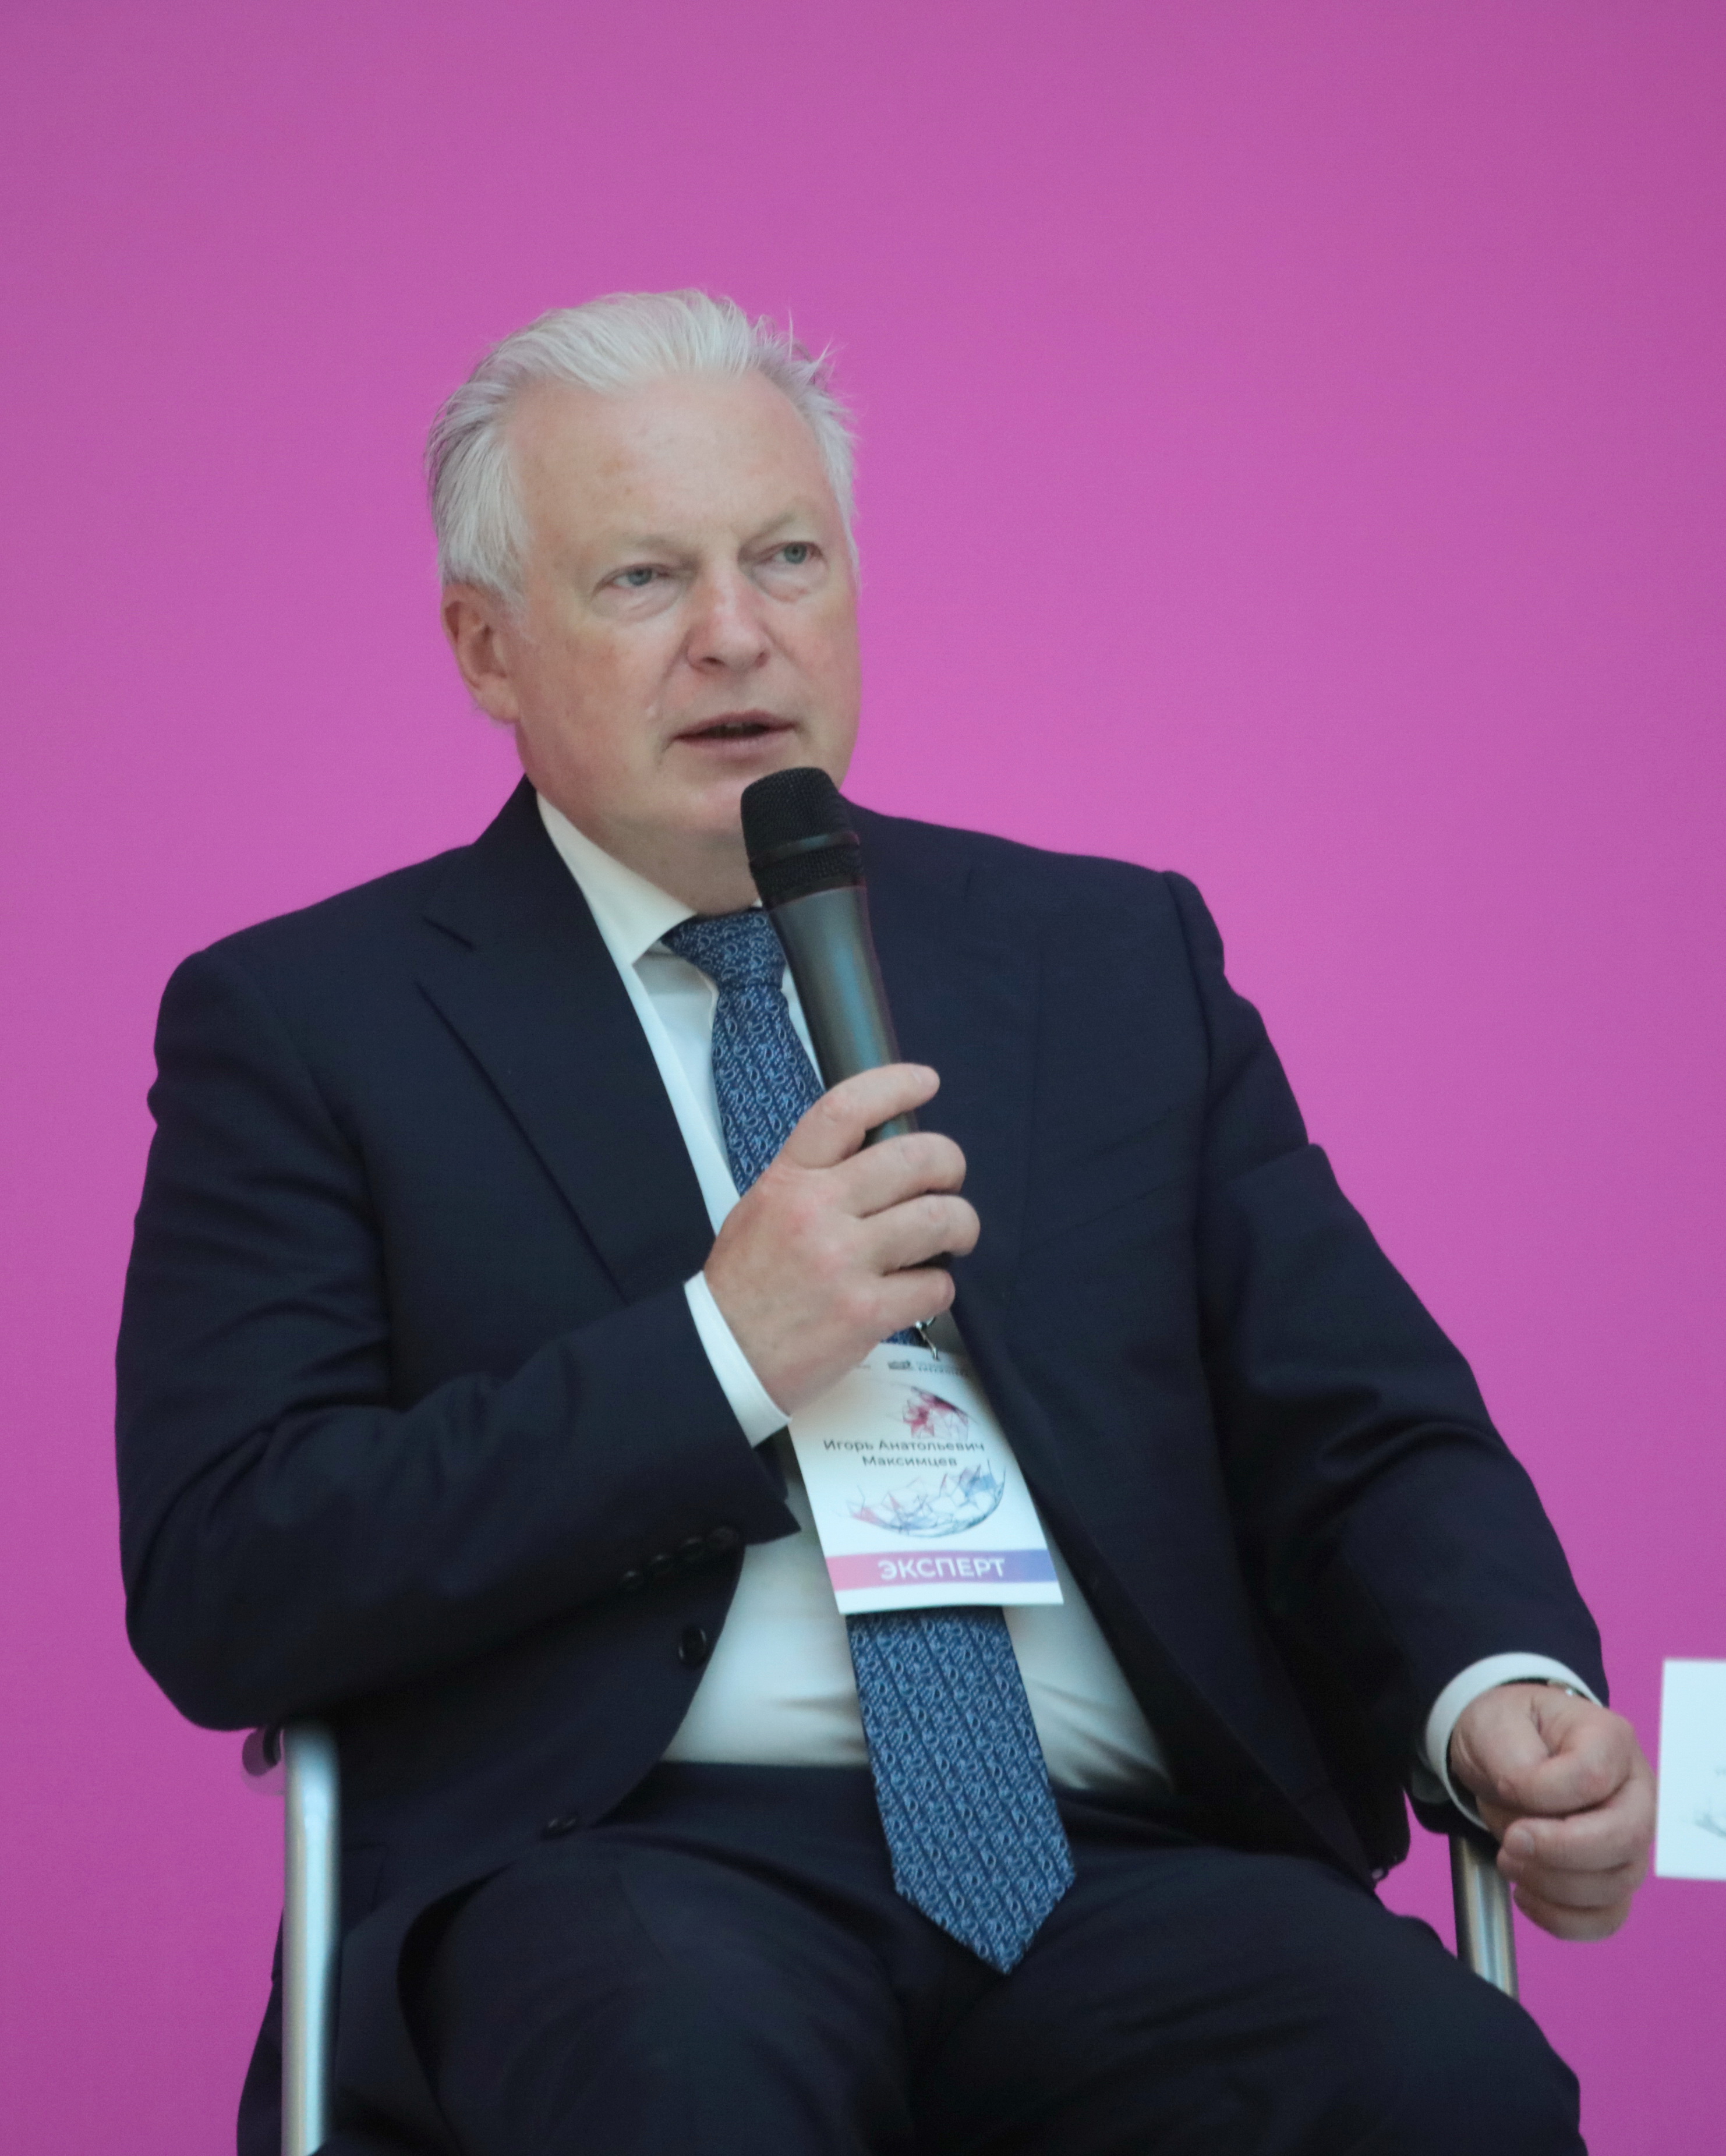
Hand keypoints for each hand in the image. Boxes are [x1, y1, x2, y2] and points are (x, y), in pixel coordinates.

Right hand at [704, 1063, 978, 1413]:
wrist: (722, 1356)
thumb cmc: (745, 1284)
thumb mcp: (761, 1208)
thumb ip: (812, 1178)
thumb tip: (875, 1156)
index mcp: (789, 1180)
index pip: (845, 1110)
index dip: (894, 1085)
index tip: (926, 1082)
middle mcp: (818, 1212)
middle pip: (915, 1157)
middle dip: (950, 1163)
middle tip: (950, 1180)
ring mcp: (844, 1262)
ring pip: (939, 1217)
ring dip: (961, 1223)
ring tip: (956, 1234)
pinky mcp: (866, 1313)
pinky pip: (935, 1286)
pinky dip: (941, 1287)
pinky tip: (924, 1290)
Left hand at [1449, 1683, 1654, 1939]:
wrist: (1502, 1750)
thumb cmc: (1507, 1731)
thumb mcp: (1496, 1725)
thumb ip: (1514, 1763)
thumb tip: (1528, 1808)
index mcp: (1610, 1740)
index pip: (1593, 1778)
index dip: (1545, 1797)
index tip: (1505, 1792)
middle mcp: (1635, 1792)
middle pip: (1624, 1839)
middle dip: (1558, 1852)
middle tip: (1509, 1844)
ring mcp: (1631, 1839)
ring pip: (1616, 1884)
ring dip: (1552, 1885)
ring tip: (1509, 1861)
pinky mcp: (1613, 1876)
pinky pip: (1607, 1917)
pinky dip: (1563, 1919)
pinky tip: (1526, 1896)